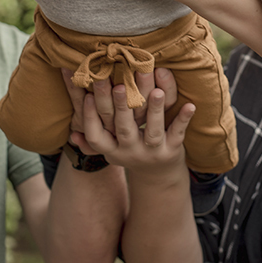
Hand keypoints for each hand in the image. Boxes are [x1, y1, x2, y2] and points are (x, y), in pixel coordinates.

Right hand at [70, 69, 193, 171]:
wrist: (159, 177)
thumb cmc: (129, 151)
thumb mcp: (109, 148)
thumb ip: (91, 138)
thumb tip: (71, 134)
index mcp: (110, 148)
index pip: (96, 134)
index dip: (90, 117)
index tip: (88, 97)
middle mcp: (129, 151)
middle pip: (123, 128)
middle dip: (121, 106)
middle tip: (120, 85)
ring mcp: (152, 151)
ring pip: (152, 131)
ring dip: (155, 111)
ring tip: (156, 91)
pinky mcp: (172, 150)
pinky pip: (178, 134)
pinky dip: (183, 120)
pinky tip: (190, 105)